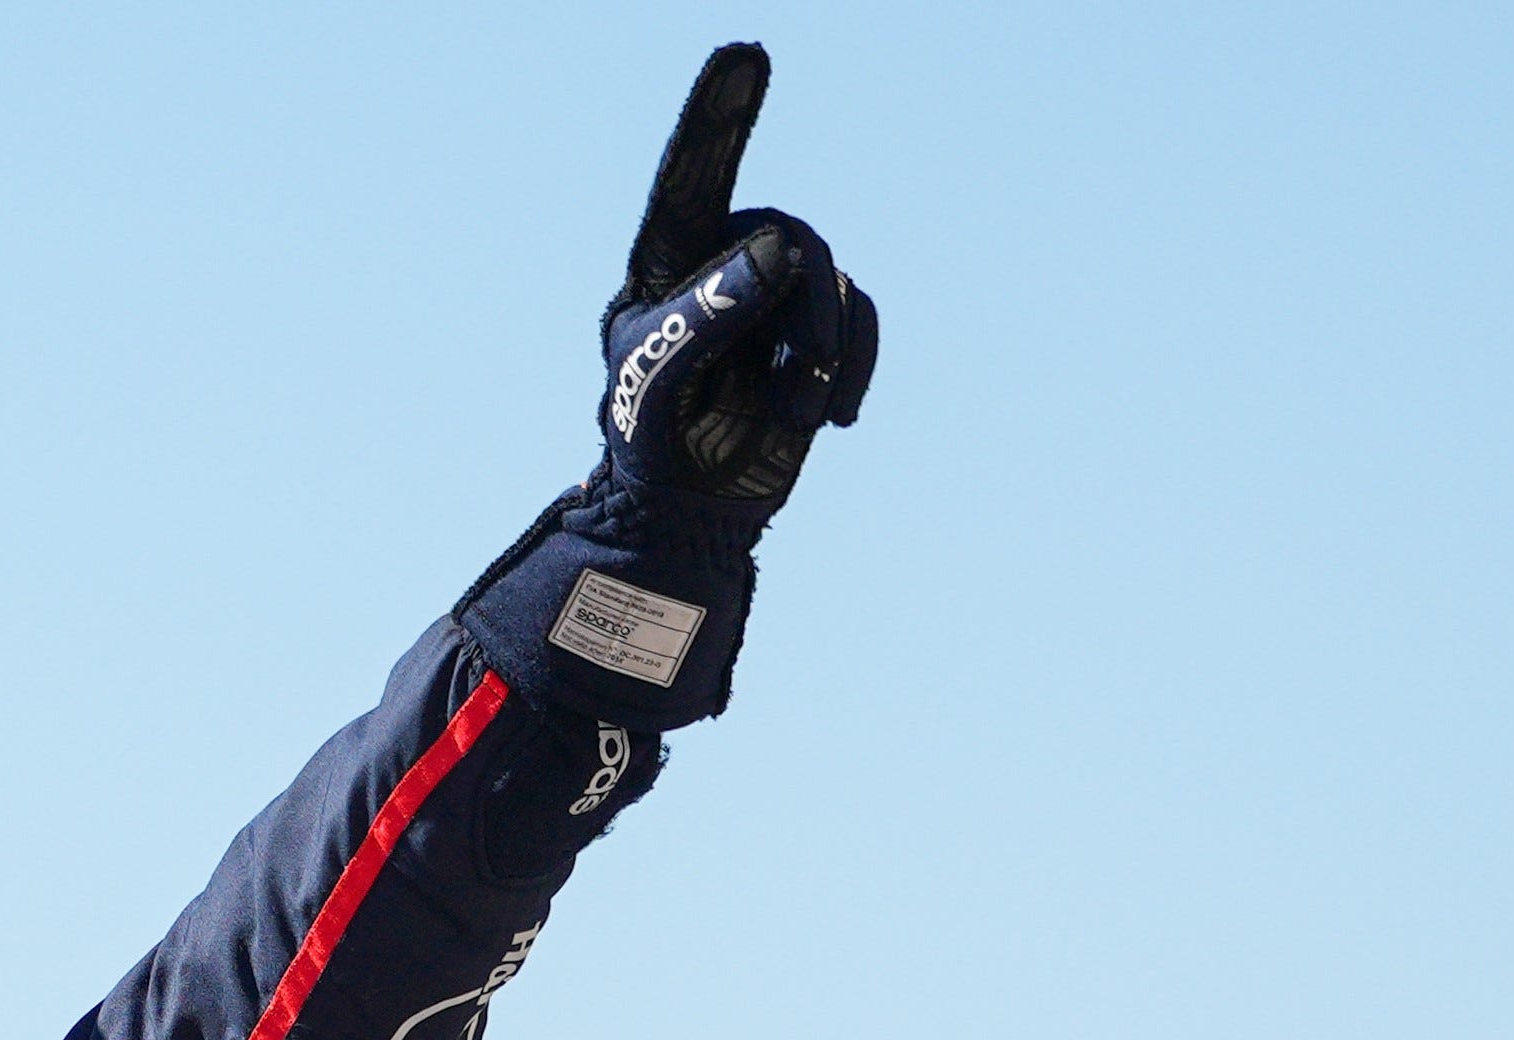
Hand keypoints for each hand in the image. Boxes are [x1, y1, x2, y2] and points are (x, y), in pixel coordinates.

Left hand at [586, 45, 876, 555]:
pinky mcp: (814, 332)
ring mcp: (773, 297)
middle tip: (801, 374)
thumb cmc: (653, 443)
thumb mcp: (659, 378)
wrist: (688, 512)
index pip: (692, 176)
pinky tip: (831, 418)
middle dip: (804, 302)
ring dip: (824, 349)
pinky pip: (860, 319)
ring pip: (830, 279)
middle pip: (789, 236)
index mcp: (667, 262)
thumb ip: (709, 310)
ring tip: (794, 409)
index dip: (720, 116)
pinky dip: (854, 365)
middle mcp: (724, 264)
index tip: (744, 52)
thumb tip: (779, 247)